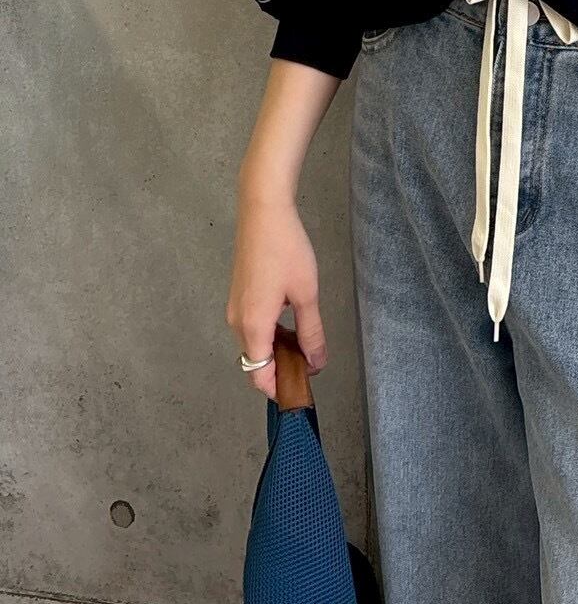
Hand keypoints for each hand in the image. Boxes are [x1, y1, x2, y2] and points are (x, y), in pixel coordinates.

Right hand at [226, 188, 328, 400]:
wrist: (263, 212)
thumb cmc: (287, 252)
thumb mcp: (306, 295)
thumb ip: (311, 332)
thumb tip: (316, 363)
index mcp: (252, 326)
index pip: (258, 374)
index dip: (277, 389)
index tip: (301, 391)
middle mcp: (237, 322)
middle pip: (255, 361)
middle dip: (281, 371)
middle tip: (312, 367)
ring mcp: (235, 307)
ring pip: (254, 344)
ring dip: (277, 351)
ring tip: (307, 347)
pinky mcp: (239, 295)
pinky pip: (252, 327)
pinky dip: (270, 335)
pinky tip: (293, 325)